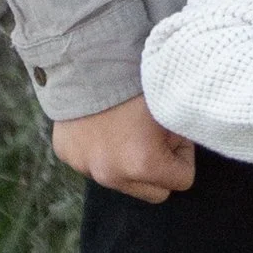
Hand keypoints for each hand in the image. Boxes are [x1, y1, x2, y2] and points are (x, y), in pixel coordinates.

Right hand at [52, 94, 196, 201]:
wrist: (91, 60)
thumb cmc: (141, 81)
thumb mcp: (175, 108)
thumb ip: (185, 137)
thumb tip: (186, 149)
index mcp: (143, 165)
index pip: (183, 181)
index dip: (183, 155)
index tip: (173, 133)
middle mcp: (111, 175)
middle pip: (153, 192)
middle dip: (159, 168)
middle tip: (155, 134)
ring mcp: (85, 168)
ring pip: (121, 181)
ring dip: (129, 163)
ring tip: (128, 127)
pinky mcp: (66, 157)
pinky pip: (93, 164)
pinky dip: (102, 151)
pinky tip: (104, 124)